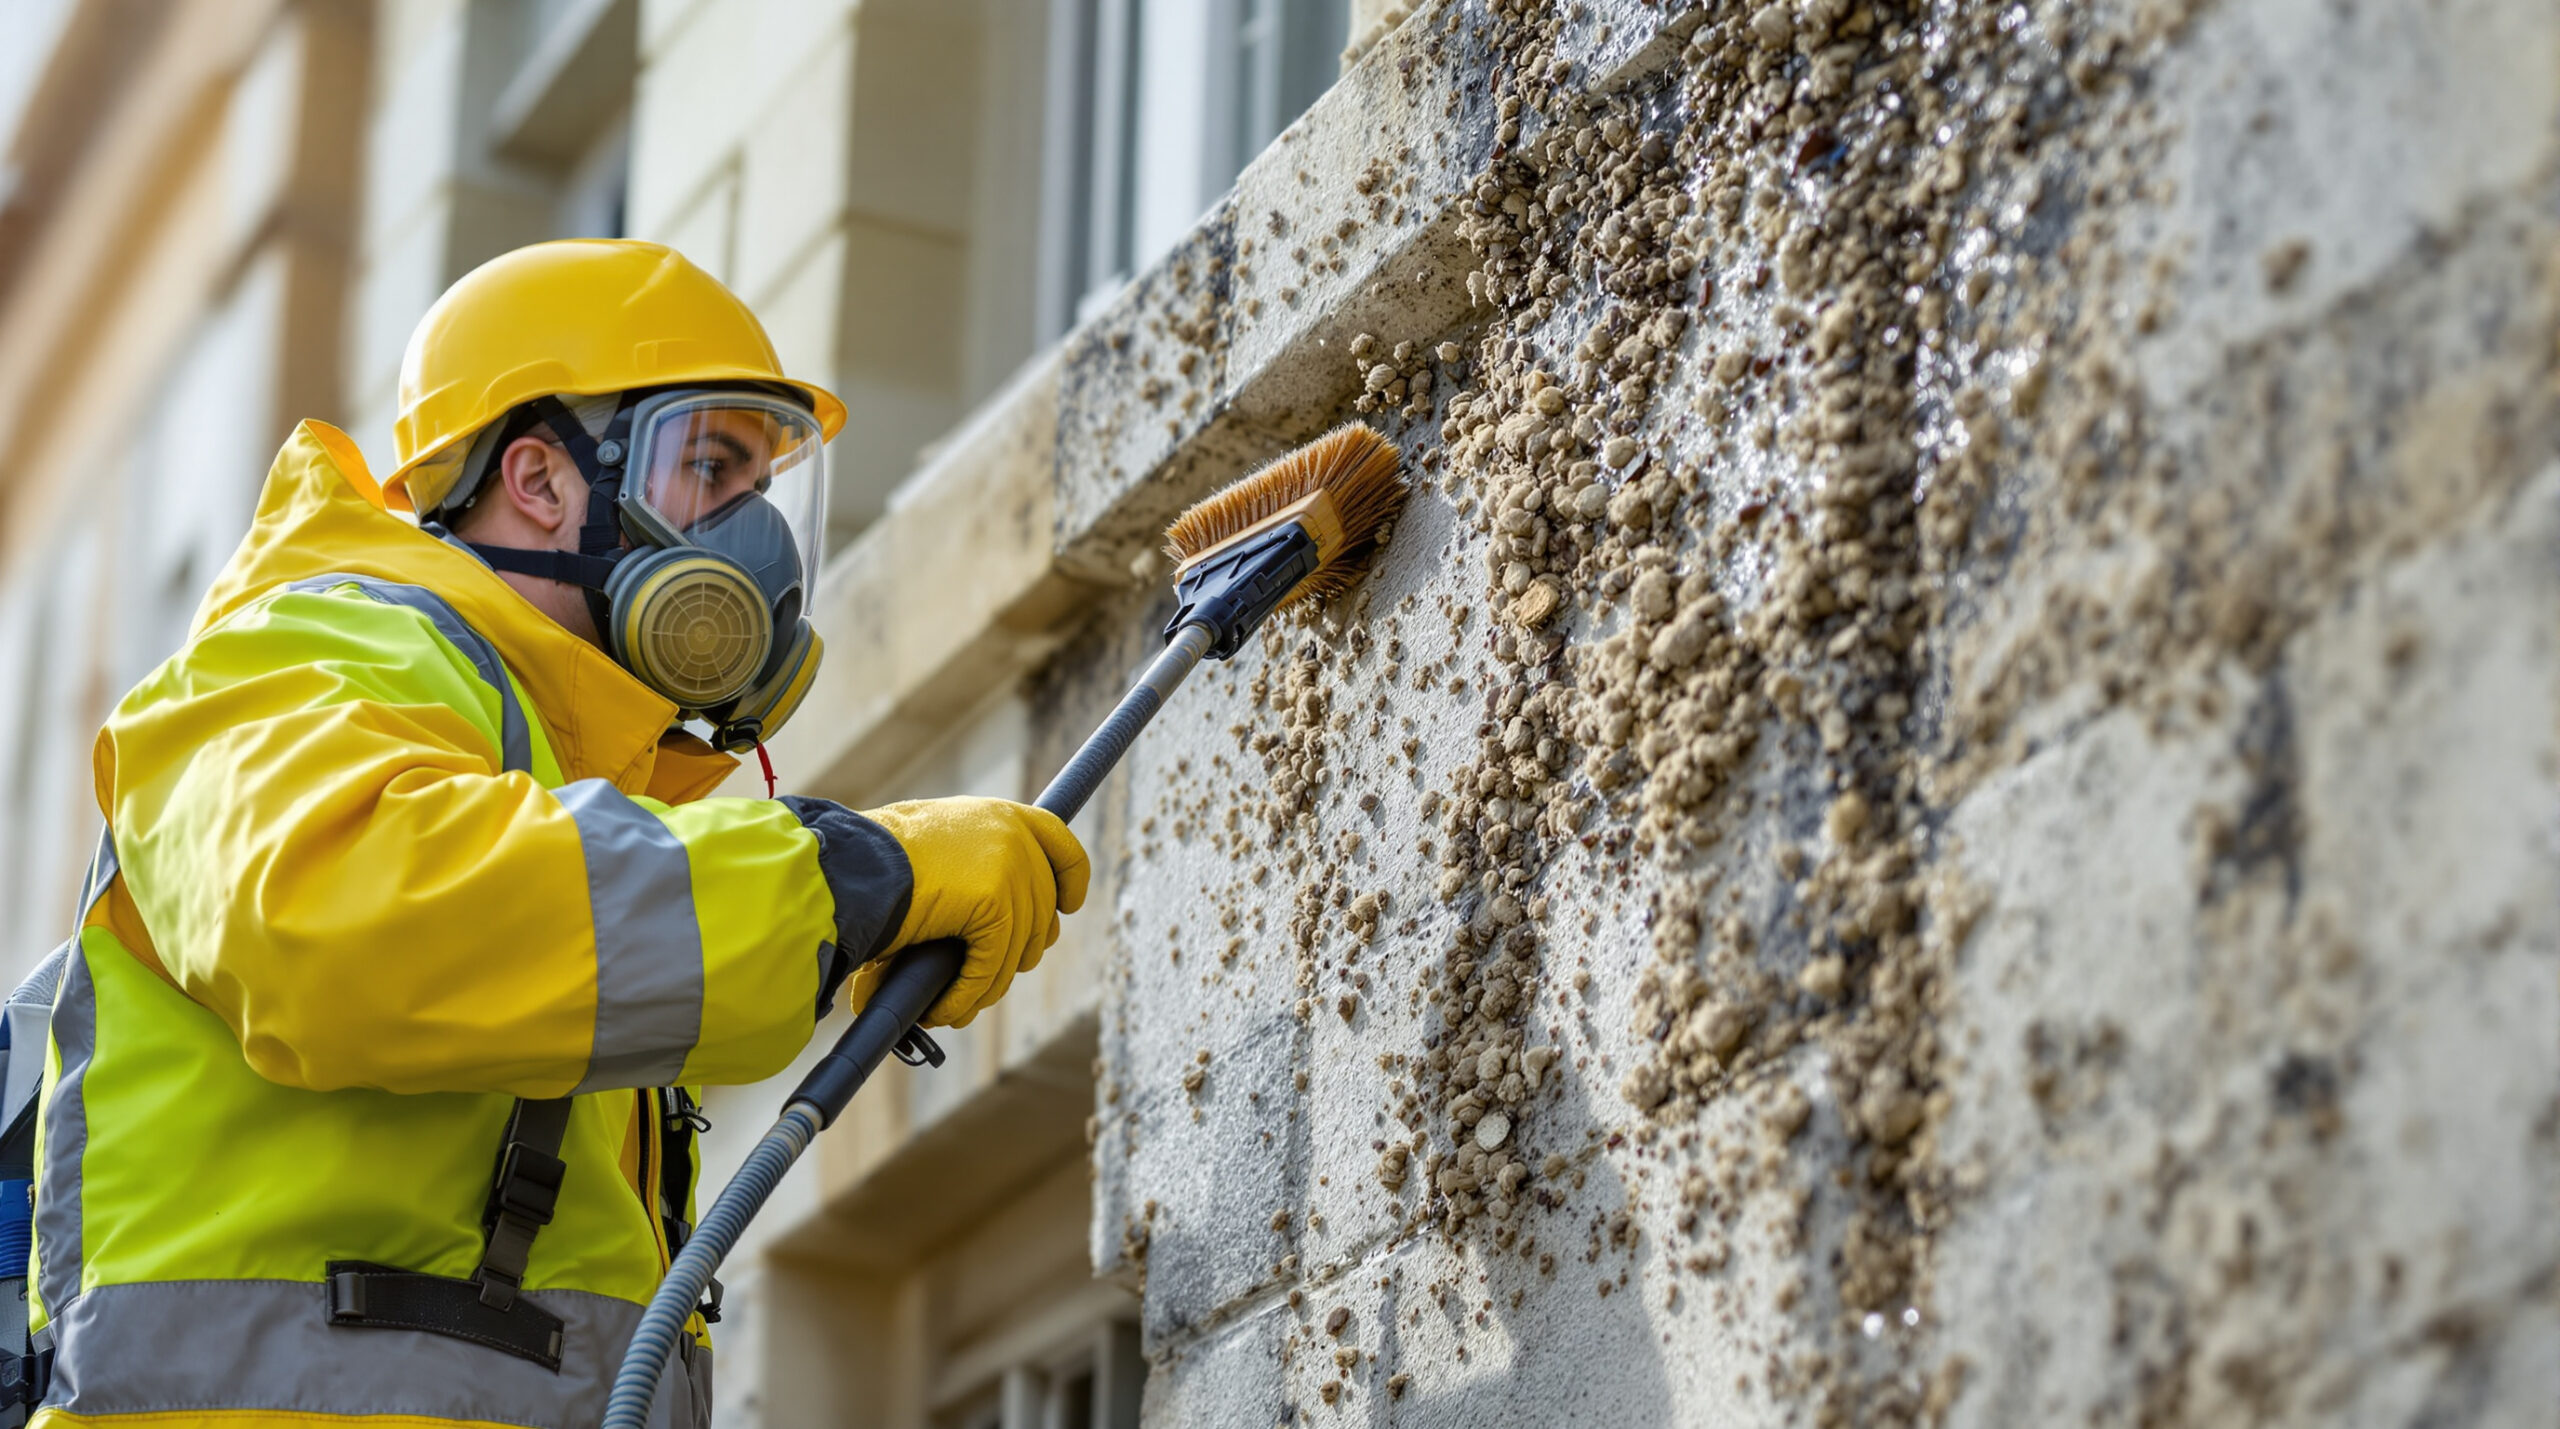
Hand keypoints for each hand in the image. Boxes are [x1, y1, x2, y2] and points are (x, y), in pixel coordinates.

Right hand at [854, 797, 1088, 1026]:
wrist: (849, 864)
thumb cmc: (871, 860)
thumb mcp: (932, 850)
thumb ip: (967, 873)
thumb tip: (978, 931)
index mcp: (1000, 814)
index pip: (1060, 842)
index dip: (1071, 879)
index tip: (1069, 906)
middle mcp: (1014, 836)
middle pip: (1042, 911)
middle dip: (1017, 953)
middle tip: (983, 979)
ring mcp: (1011, 870)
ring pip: (1017, 950)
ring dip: (986, 986)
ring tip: (955, 1006)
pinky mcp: (997, 905)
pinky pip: (991, 968)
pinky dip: (966, 997)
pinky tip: (941, 1012)